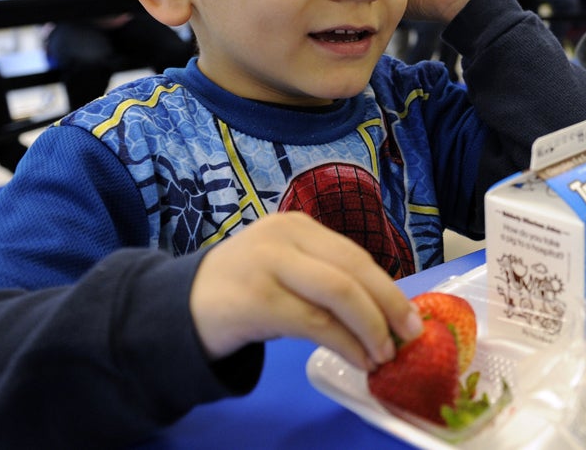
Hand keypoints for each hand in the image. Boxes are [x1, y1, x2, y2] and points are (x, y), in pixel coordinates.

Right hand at [189, 212, 422, 370]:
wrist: (174, 308)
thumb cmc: (241, 290)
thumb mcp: (285, 270)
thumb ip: (326, 278)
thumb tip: (386, 311)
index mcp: (296, 226)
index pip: (355, 255)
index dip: (389, 288)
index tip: (411, 316)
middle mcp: (283, 237)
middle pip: (353, 269)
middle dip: (389, 305)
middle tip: (411, 335)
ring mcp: (267, 265)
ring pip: (339, 294)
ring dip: (370, 329)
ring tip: (384, 355)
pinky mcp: (254, 300)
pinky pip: (315, 323)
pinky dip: (345, 344)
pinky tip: (358, 359)